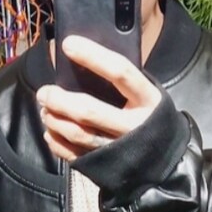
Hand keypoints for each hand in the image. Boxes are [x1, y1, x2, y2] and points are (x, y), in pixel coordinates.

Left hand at [37, 35, 160, 161]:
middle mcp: (134, 126)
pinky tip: (50, 131)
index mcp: (147, 100)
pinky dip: (58, 144)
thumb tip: (84, 57)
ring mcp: (119, 149)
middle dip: (60, 100)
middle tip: (44, 92)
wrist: (167, 161)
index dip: (93, 56)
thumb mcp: (147, 94)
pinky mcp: (107, 167)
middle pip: (90, 111)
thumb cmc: (150, 116)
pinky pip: (76, 156)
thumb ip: (124, 80)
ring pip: (80, 135)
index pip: (119, 72)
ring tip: (45, 110)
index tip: (68, 45)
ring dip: (55, 121)